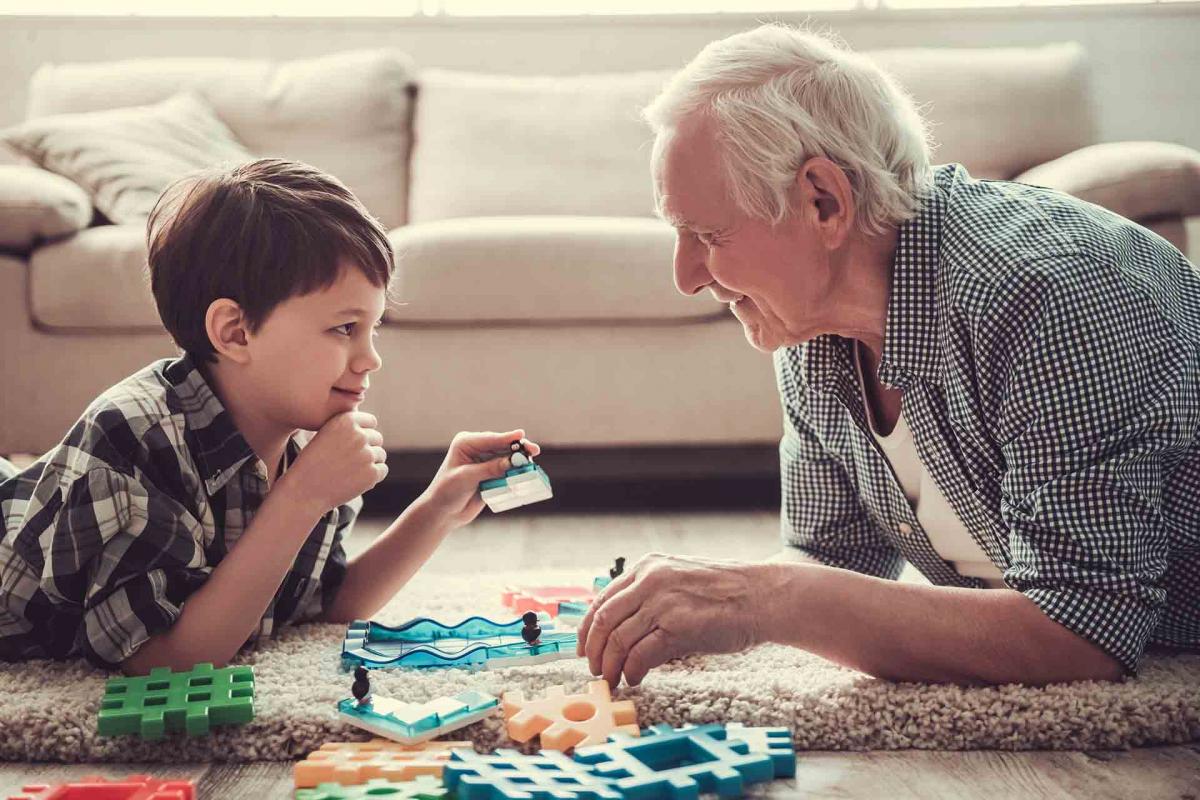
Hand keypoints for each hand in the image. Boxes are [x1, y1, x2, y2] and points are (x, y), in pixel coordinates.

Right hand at [282, 411, 386, 513]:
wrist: (304, 490)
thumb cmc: (313, 462)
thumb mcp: (325, 435)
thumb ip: (347, 428)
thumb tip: (370, 427)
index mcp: (346, 421)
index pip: (371, 421)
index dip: (364, 432)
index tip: (355, 444)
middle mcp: (358, 435)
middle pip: (377, 438)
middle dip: (368, 448)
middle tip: (351, 461)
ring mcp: (367, 454)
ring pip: (380, 455)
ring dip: (370, 463)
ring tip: (349, 472)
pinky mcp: (372, 473)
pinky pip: (382, 470)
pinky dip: (373, 476)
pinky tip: (355, 480)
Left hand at [422, 429, 541, 528]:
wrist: (443, 513)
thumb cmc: (447, 492)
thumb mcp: (467, 478)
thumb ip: (490, 469)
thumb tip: (512, 461)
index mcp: (466, 443)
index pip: (490, 439)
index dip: (507, 438)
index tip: (521, 435)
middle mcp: (478, 449)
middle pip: (503, 446)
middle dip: (518, 449)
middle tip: (533, 450)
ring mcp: (486, 462)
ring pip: (508, 458)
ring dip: (520, 461)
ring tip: (532, 464)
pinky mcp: (492, 475)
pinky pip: (508, 471)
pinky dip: (517, 472)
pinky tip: (527, 473)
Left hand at [576, 553, 768, 687]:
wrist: (761, 596)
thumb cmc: (725, 593)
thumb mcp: (678, 579)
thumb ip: (649, 596)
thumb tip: (619, 631)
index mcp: (647, 567)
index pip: (602, 600)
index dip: (586, 629)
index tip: (583, 649)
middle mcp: (650, 580)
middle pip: (603, 621)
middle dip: (593, 651)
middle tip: (594, 671)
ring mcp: (662, 602)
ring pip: (617, 640)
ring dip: (611, 666)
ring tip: (614, 680)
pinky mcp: (677, 626)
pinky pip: (640, 655)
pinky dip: (632, 671)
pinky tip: (635, 679)